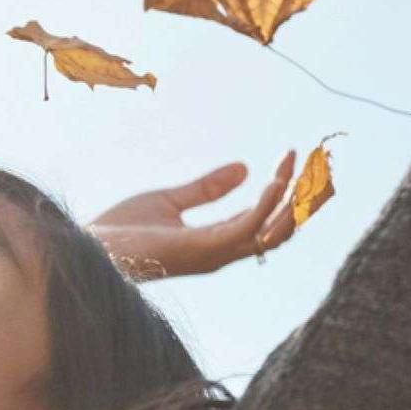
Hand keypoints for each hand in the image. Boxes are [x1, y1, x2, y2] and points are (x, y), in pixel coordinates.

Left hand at [89, 156, 299, 280]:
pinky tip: (275, 180)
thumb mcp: (170, 200)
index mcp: (216, 241)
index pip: (264, 218)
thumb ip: (207, 188)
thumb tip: (244, 168)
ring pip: (271, 232)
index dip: (284, 188)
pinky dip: (265, 204)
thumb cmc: (122, 231)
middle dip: (303, 199)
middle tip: (319, 165)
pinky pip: (247, 228)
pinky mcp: (203, 249)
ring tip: (303, 166)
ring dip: (291, 199)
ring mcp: (214, 253)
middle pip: (279, 230)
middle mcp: (222, 251)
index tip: (293, 156)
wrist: (90, 248)